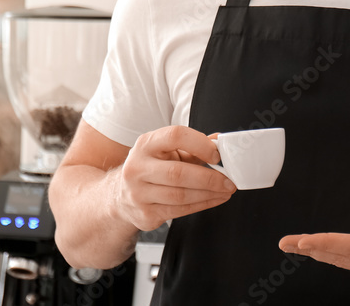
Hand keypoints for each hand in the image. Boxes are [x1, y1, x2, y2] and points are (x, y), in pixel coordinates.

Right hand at [111, 125, 235, 230]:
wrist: (120, 196)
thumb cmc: (151, 168)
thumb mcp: (166, 151)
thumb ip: (193, 146)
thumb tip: (220, 142)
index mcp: (146, 144)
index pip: (175, 136)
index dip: (200, 144)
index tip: (216, 155)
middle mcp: (137, 167)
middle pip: (178, 173)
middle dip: (209, 178)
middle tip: (229, 180)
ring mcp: (138, 193)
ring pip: (180, 196)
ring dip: (209, 194)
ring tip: (226, 190)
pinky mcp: (145, 214)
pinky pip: (179, 211)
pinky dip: (202, 205)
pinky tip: (214, 199)